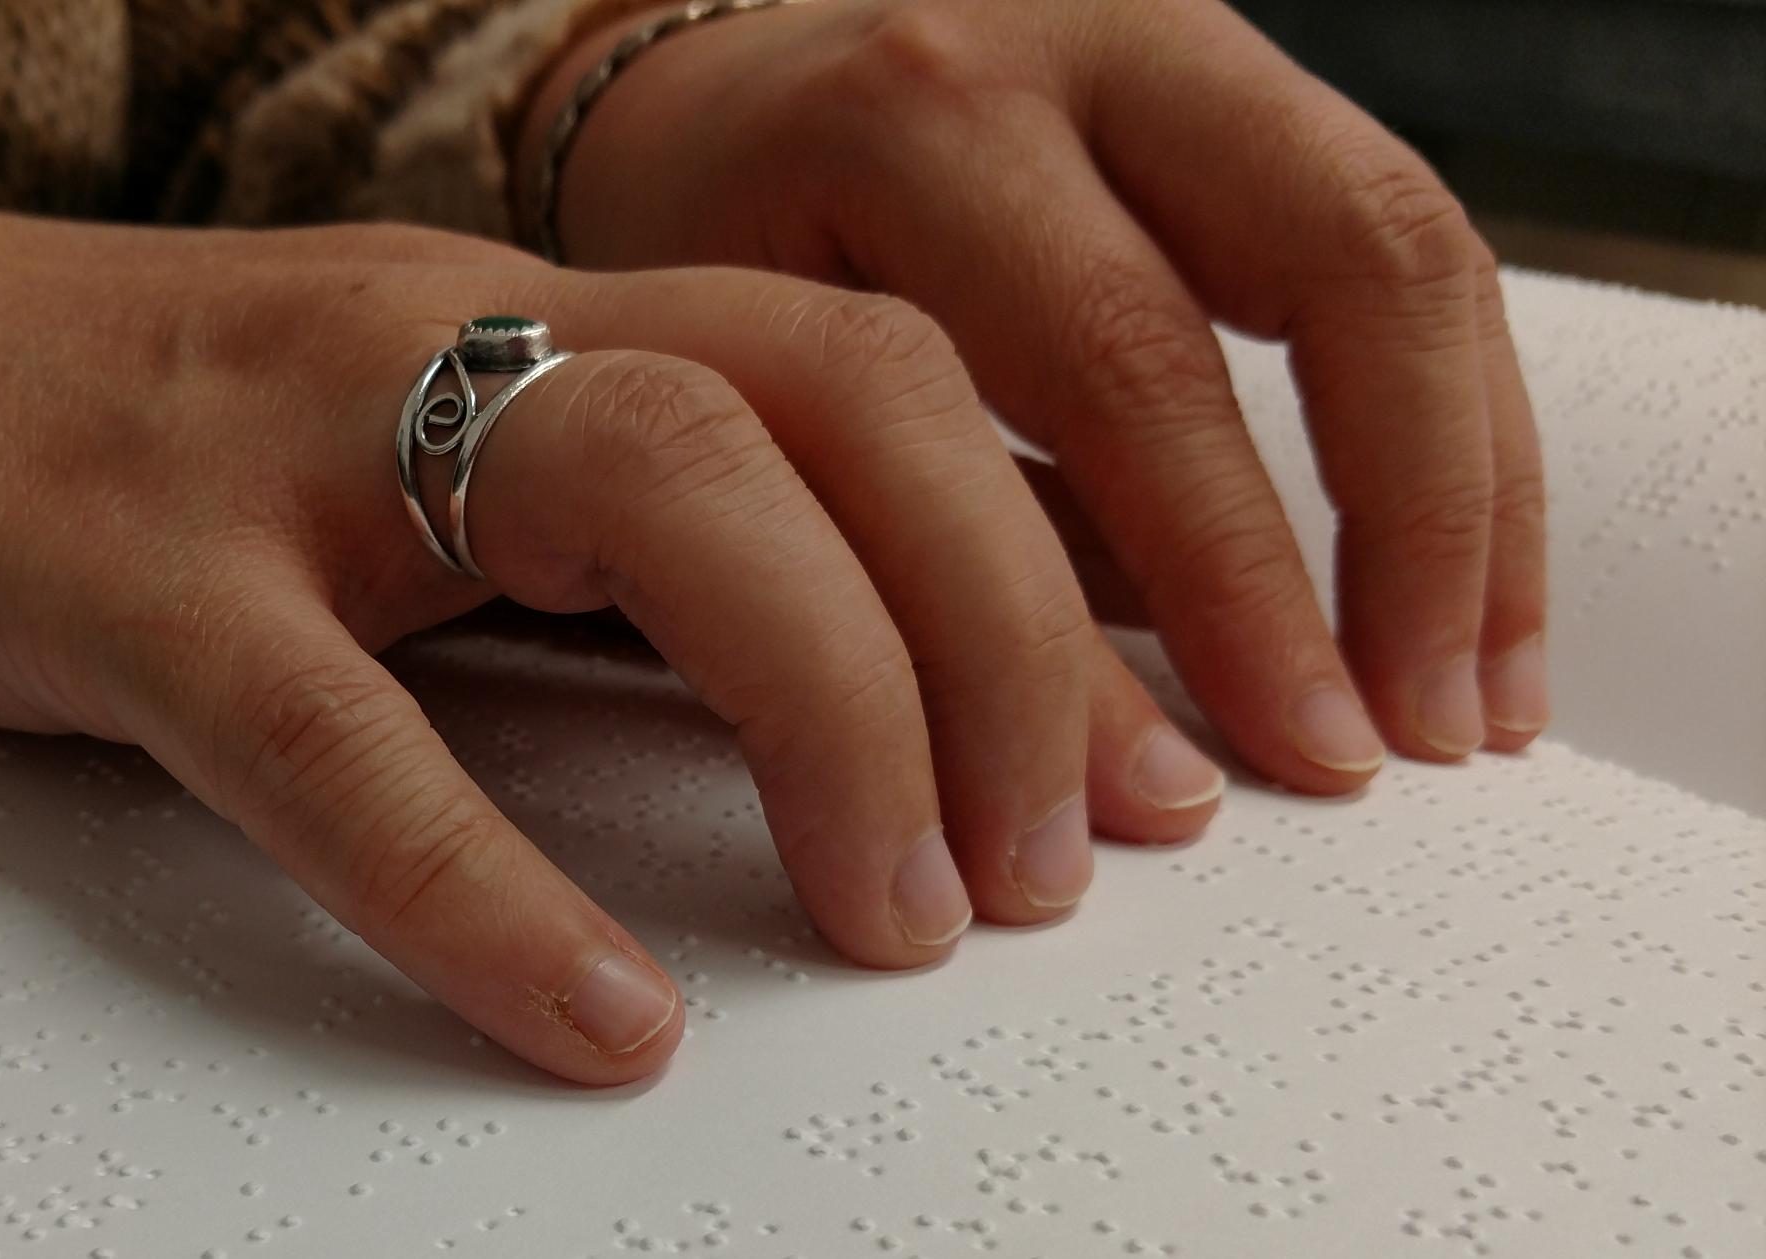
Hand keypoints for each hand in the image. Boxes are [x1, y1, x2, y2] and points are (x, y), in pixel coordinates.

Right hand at [0, 169, 1226, 1082]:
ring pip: (649, 488)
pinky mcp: (119, 569)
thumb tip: (861, 688)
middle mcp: (452, 330)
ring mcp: (287, 436)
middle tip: (1067, 869)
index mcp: (539, 312)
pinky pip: (331, 730)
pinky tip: (596, 1025)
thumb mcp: (406, 470)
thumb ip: (617, 552)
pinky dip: (486, 887)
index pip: (882, 368)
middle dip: (1006, 632)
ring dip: (835, 708)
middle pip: (834, 395)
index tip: (1165, 766)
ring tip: (914, 925)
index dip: (1063, 559)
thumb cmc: (123, 445)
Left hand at [524, 0, 1549, 791]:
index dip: (1242, 572)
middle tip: (1428, 727)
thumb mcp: (766, 393)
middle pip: (1338, 254)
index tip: (1304, 742)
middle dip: (1419, 517)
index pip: (1128, 355)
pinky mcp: (1233, 80)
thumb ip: (946, 551)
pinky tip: (1460, 578)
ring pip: (1403, 236)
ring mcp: (1170, 38)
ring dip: (1476, 482)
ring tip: (1482, 689)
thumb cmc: (701, 261)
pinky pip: (1390, 237)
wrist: (684, 98)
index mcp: (917, 125)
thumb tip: (1140, 776)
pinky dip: (1449, 417)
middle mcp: (1066, 44)